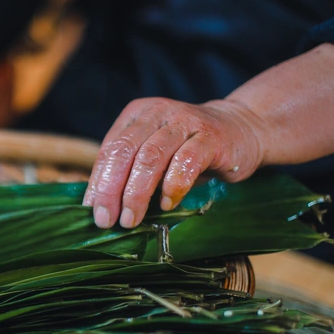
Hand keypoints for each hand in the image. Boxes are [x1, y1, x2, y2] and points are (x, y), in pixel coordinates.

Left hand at [83, 98, 266, 227]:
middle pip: (125, 152)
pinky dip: (172, 185)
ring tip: (130, 219)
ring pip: (151, 157)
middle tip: (107, 220)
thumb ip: (129, 171)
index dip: (98, 183)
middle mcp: (157, 112)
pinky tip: (166, 204)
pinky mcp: (210, 136)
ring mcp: (184, 121)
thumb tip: (98, 207)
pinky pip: (186, 161)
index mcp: (136, 115)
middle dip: (111, 190)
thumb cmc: (188, 149)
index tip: (92, 212)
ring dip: (137, 193)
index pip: (109, 150)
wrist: (241, 128)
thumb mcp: (154, 154)